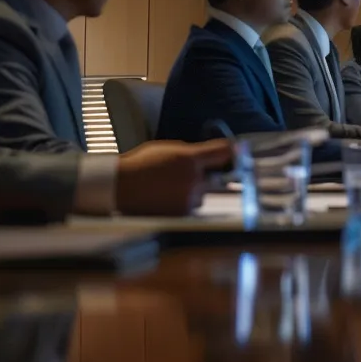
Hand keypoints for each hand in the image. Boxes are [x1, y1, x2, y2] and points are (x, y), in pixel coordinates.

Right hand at [114, 140, 232, 215]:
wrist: (119, 185)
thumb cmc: (140, 165)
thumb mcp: (169, 149)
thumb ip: (196, 151)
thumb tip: (219, 151)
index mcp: (190, 159)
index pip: (222, 152)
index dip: (234, 151)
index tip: (241, 150)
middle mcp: (193, 179)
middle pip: (213, 177)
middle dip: (202, 176)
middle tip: (179, 174)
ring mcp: (189, 197)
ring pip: (202, 193)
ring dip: (193, 190)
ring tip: (168, 186)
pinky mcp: (183, 212)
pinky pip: (192, 205)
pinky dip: (184, 202)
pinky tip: (166, 196)